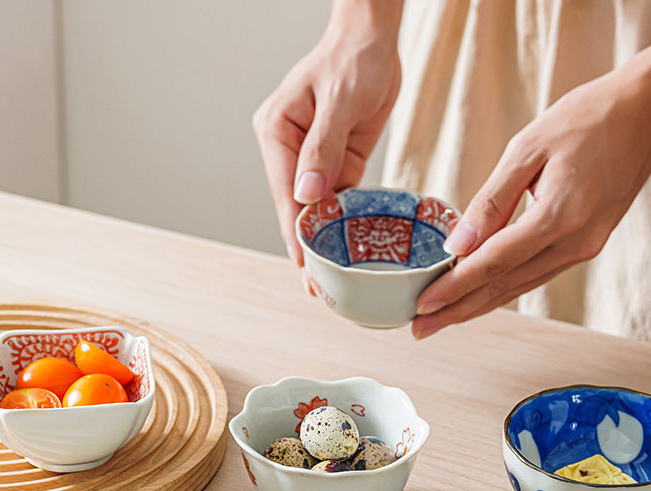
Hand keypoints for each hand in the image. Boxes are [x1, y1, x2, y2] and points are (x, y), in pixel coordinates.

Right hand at [253, 1, 401, 274]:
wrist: (374, 39)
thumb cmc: (354, 59)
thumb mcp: (340, 101)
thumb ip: (323, 149)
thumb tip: (308, 195)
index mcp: (276, 134)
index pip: (286, 194)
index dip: (297, 235)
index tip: (306, 269)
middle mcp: (288, 152)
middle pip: (296, 211)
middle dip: (307, 250)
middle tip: (318, 291)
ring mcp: (310, 161)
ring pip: (315, 213)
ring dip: (324, 246)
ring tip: (331, 285)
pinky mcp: (334, 164)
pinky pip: (337, 202)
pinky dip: (342, 229)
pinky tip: (346, 255)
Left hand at [411, 69, 650, 339]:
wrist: (647, 112)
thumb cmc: (587, 119)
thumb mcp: (527, 149)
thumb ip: (491, 201)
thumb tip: (457, 245)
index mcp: (559, 216)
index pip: (494, 263)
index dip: (456, 286)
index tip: (423, 304)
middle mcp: (574, 243)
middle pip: (504, 286)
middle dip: (458, 310)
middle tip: (421, 328)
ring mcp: (584, 248)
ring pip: (519, 287)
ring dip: (478, 305)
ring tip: (441, 319)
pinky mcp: (585, 245)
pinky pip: (535, 274)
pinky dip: (502, 287)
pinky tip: (478, 295)